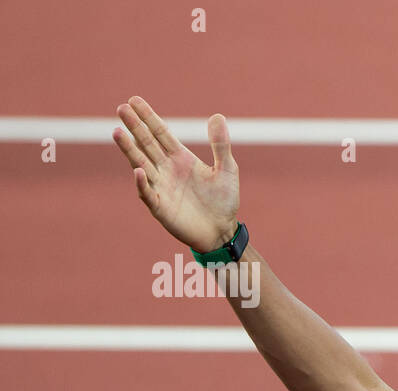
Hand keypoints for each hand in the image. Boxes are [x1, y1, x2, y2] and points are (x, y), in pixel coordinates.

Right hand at [112, 96, 239, 252]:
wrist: (223, 230)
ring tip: (117, 132)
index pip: (160, 133)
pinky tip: (139, 171)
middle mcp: (167, 169)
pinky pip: (148, 193)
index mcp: (180, 158)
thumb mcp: (227, 170)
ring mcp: (161, 187)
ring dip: (129, 149)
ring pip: (141, 164)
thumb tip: (217, 116)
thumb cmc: (224, 201)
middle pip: (147, 144)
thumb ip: (220, 145)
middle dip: (134, 127)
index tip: (133, 100)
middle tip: (121, 108)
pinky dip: (142, 183)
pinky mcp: (160, 207)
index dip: (148, 117)